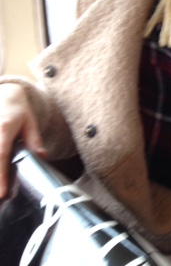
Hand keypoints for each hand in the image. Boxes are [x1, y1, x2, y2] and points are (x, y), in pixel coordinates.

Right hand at [0, 83, 45, 197]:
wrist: (5, 95)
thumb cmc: (18, 110)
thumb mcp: (30, 122)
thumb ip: (34, 140)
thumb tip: (42, 156)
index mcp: (4, 129)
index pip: (1, 156)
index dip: (0, 176)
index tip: (2, 193)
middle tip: (0, 198)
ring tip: (1, 193)